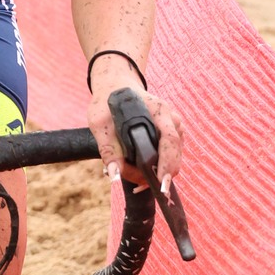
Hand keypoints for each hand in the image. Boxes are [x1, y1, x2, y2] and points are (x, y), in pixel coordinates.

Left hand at [85, 56, 182, 190]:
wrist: (116, 88)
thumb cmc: (108, 103)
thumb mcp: (100, 123)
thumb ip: (108, 149)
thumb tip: (115, 175)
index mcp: (158, 110)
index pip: (170, 139)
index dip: (167, 163)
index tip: (161, 184)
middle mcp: (171, 118)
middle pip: (174, 154)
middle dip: (159, 175)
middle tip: (137, 186)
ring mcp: (174, 127)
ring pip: (173, 159)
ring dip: (156, 172)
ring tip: (133, 177)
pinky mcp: (171, 135)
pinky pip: (169, 156)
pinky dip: (157, 168)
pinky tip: (140, 172)